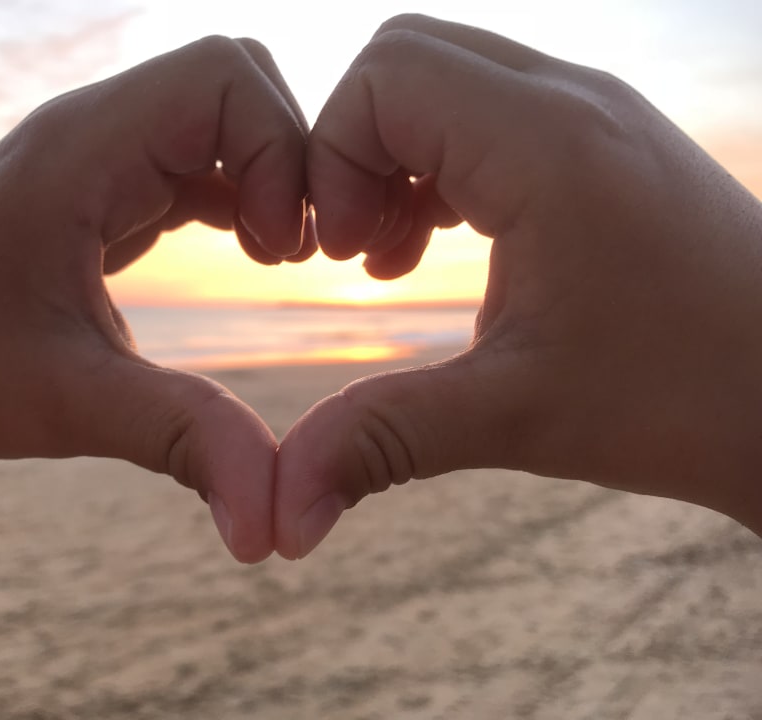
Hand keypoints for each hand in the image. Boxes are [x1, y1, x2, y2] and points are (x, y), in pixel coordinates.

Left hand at [0, 36, 312, 567]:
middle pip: (236, 80)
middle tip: (293, 252)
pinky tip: (252, 255)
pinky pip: (201, 160)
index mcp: (80, 149)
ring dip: (271, 177)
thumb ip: (183, 440)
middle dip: (290, 157)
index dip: (281, 152)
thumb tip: (270, 525)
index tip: (285, 253)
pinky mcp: (109, 189)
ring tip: (277, 257)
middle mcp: (93, 132)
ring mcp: (101, 156)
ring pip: (223, 116)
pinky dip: (245, 196)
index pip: (223, 77)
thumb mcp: (73, 403)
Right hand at [274, 14, 761, 558]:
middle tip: (356, 249)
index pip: (383, 78)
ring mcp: (592, 113)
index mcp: (547, 147)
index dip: (331, 159)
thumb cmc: (685, 398)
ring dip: (394, 157)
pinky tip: (434, 245)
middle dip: (353, 148)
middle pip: (404, 57)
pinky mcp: (600, 142)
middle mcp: (572, 102)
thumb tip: (285, 504)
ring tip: (389, 254)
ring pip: (445, 78)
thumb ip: (383, 438)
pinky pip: (486, 112)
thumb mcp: (515, 417)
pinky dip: (437, 164)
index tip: (341, 255)